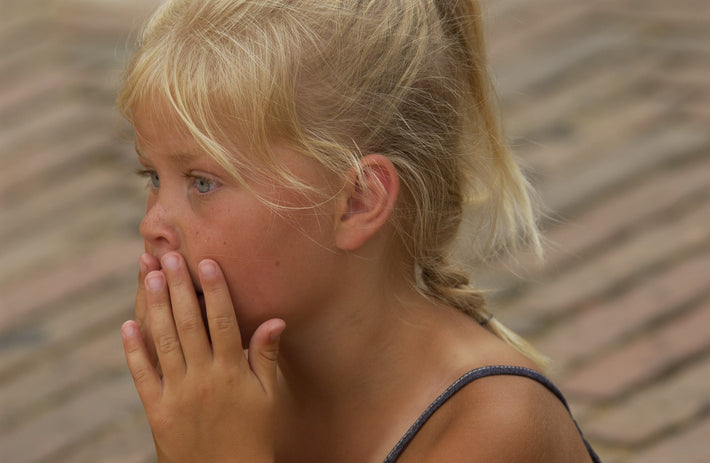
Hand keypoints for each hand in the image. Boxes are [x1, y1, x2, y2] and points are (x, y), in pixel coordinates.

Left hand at [121, 252, 285, 462]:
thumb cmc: (254, 434)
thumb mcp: (268, 396)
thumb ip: (266, 356)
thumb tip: (275, 320)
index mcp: (232, 371)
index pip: (222, 321)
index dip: (214, 289)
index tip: (206, 262)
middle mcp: (204, 377)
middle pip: (189, 323)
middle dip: (178, 287)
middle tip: (169, 255)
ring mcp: (178, 393)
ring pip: (164, 341)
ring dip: (155, 307)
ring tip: (148, 275)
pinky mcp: (158, 410)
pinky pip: (143, 376)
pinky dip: (133, 350)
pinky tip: (127, 325)